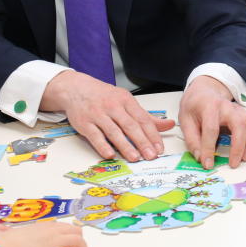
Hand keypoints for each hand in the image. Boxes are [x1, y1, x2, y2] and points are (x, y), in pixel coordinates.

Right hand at [0, 221, 88, 246]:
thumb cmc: (8, 243)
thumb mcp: (25, 232)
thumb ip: (35, 234)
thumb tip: (36, 239)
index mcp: (46, 225)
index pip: (66, 226)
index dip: (71, 233)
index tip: (73, 238)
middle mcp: (53, 232)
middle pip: (76, 231)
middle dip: (80, 239)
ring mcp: (54, 243)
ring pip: (79, 241)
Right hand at [41, 71, 173, 161]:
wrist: (76, 89)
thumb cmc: (104, 97)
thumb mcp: (127, 101)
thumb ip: (146, 116)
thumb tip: (169, 124)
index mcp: (126, 101)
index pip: (143, 119)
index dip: (152, 134)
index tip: (159, 148)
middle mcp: (113, 107)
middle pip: (131, 126)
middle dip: (142, 142)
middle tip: (151, 155)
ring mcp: (98, 114)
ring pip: (114, 131)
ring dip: (125, 146)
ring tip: (135, 157)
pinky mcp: (84, 123)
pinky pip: (95, 135)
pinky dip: (102, 145)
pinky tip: (110, 154)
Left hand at [178, 76, 245, 168]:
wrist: (204, 92)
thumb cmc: (195, 106)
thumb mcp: (185, 120)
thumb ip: (192, 139)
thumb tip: (200, 158)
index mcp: (209, 106)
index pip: (211, 128)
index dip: (209, 148)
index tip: (207, 164)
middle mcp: (227, 106)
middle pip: (238, 124)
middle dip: (238, 146)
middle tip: (233, 163)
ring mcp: (239, 109)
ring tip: (245, 158)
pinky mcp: (245, 114)